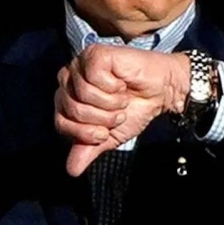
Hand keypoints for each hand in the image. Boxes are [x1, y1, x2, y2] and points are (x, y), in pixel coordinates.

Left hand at [54, 44, 190, 176]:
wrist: (162, 94)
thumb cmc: (135, 110)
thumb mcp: (110, 137)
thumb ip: (89, 149)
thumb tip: (71, 170)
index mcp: (68, 99)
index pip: (61, 123)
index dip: (85, 133)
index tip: (105, 132)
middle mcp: (69, 80)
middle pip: (71, 108)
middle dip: (101, 118)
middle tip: (117, 113)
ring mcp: (80, 64)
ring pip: (83, 93)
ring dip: (110, 103)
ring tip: (122, 98)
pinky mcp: (95, 54)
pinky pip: (95, 76)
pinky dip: (113, 87)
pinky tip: (121, 83)